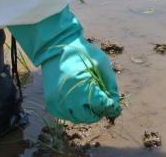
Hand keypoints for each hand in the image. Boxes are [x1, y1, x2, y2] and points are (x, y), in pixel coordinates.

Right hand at [9, 7, 120, 123]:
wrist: (57, 46)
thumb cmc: (82, 53)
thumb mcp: (101, 63)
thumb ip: (111, 84)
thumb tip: (114, 104)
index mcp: (82, 87)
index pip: (101, 106)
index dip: (110, 106)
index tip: (114, 103)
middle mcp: (68, 98)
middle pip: (89, 117)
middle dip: (99, 111)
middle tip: (103, 103)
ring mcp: (57, 102)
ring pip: (78, 118)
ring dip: (87, 113)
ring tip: (92, 101)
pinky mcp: (51, 103)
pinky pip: (66, 115)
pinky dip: (75, 112)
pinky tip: (79, 101)